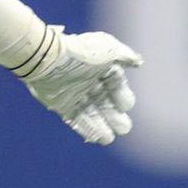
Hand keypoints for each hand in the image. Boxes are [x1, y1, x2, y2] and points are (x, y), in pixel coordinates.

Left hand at [19, 26, 142, 144]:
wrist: (48, 59)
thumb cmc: (80, 53)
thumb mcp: (108, 49)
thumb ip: (125, 55)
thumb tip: (139, 63)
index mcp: (100, 67)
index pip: (117, 84)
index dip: (123, 96)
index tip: (126, 105)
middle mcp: (88, 81)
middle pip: (106, 102)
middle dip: (115, 116)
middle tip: (124, 128)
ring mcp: (75, 94)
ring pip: (92, 114)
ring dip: (102, 126)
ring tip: (110, 138)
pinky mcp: (62, 104)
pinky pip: (77, 120)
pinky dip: (87, 129)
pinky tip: (98, 139)